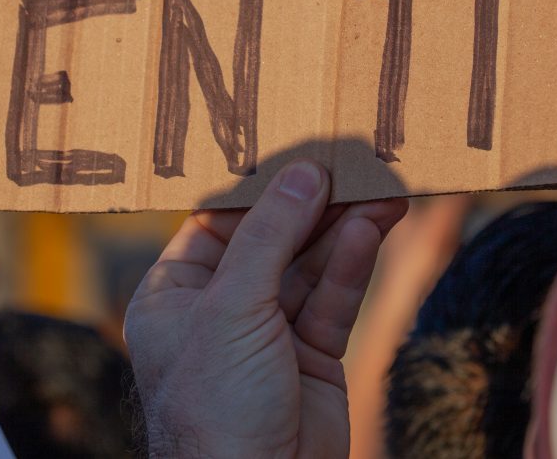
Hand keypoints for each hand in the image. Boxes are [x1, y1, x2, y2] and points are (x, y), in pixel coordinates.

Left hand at [124, 160, 407, 457]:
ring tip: (382, 189)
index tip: (296, 149)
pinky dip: (352, 266)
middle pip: (271, 239)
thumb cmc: (215, 406)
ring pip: (310, 267)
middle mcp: (219, 310)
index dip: (257, 188)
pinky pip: (331, 300)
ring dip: (344, 230)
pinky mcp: (311, 357)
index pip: (216, 223)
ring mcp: (268, 333)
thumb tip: (303, 173)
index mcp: (174, 295)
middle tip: (352, 164)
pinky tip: (372, 229)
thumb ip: (270, 235)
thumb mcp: (231, 307)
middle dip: (312, 206)